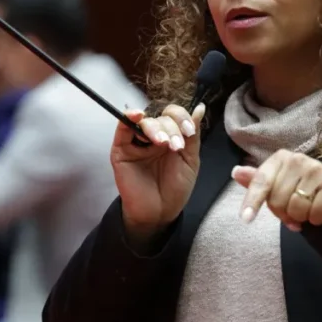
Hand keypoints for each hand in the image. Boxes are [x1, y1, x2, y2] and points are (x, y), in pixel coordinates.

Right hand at [110, 103, 206, 240]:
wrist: (160, 212)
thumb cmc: (175, 188)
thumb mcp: (190, 160)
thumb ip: (193, 135)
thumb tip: (200, 108)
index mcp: (170, 135)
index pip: (174, 114)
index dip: (182, 118)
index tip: (190, 132)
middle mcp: (153, 135)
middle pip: (161, 117)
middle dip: (172, 129)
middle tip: (176, 147)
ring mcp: (136, 142)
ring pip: (145, 121)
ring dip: (157, 128)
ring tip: (164, 144)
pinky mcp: (121, 150)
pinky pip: (122, 127)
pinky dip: (129, 117)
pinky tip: (138, 115)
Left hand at [232, 149, 321, 231]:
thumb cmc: (297, 189)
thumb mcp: (275, 185)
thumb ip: (256, 182)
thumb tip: (236, 172)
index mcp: (280, 158)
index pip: (261, 182)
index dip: (252, 201)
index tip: (246, 219)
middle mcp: (298, 159)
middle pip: (277, 200)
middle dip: (283, 213)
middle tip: (292, 209)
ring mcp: (318, 169)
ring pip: (297, 209)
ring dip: (300, 217)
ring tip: (306, 209)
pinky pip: (316, 214)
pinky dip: (316, 219)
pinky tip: (319, 210)